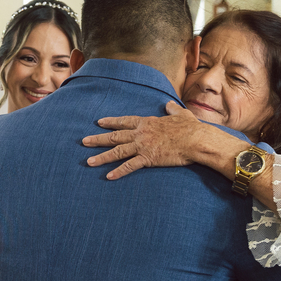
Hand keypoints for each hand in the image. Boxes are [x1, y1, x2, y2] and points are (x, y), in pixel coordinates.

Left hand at [82, 101, 212, 179]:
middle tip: (84, 141)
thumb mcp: (180, 114)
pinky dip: (118, 171)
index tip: (99, 122)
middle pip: (115, 136)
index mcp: (147, 122)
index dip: (111, 122)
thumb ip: (172, 109)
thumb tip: (168, 104)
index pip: (124, 121)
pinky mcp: (148, 158)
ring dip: (102, 156)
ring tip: (88, 161)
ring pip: (117, 151)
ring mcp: (143, 146)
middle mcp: (141, 133)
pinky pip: (130, 166)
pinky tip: (108, 176)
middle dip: (98, 139)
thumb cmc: (190, 127)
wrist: (196, 139)